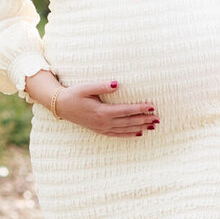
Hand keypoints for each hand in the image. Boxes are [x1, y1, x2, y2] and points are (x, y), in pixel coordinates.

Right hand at [34, 73, 158, 136]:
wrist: (61, 106)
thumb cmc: (74, 94)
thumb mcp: (86, 87)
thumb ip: (102, 85)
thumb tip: (118, 84)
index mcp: (102, 112)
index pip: (126, 111)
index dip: (140, 109)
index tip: (153, 107)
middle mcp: (103, 122)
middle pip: (129, 122)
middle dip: (144, 120)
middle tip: (158, 118)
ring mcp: (102, 128)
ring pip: (125, 129)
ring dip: (140, 128)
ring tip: (153, 126)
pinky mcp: (100, 130)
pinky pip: (118, 134)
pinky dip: (129, 134)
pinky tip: (139, 133)